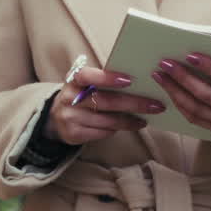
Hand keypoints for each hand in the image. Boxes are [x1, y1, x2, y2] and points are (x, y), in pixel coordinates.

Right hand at [46, 63, 165, 145]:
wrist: (55, 116)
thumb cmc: (81, 94)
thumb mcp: (86, 83)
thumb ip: (105, 80)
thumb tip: (139, 83)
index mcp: (74, 79)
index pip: (89, 76)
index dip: (108, 78)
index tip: (130, 80)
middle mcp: (70, 98)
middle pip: (106, 102)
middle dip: (134, 103)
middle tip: (155, 105)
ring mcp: (70, 118)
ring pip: (108, 120)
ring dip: (130, 120)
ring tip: (146, 118)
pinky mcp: (73, 134)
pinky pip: (103, 132)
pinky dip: (119, 129)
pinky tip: (131, 125)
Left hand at [152, 55, 210, 136]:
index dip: (209, 67)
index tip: (191, 55)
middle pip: (206, 95)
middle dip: (183, 78)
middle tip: (165, 63)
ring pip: (196, 109)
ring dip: (175, 92)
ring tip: (160, 76)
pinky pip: (196, 119)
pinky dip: (180, 105)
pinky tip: (169, 92)